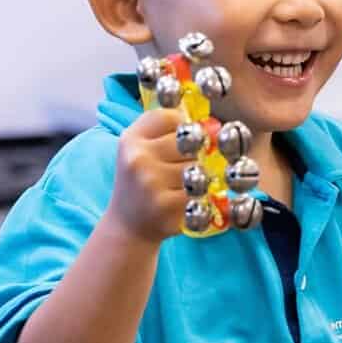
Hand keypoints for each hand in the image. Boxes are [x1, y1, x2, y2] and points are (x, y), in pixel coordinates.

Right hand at [107, 107, 192, 241]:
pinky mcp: (166, 204)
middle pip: (189, 141)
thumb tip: (214, 125)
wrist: (128, 225)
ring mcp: (151, 181)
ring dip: (200, 176)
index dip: (184, 127)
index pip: (171, 117)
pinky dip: (201, 196)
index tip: (183, 140)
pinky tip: (188, 202)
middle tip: (185, 167)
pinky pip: (200, 191)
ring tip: (185, 186)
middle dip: (194, 153)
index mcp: (131, 139)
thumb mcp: (140, 150)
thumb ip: (167, 131)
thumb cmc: (141, 182)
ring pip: (198, 166)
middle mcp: (138, 158)